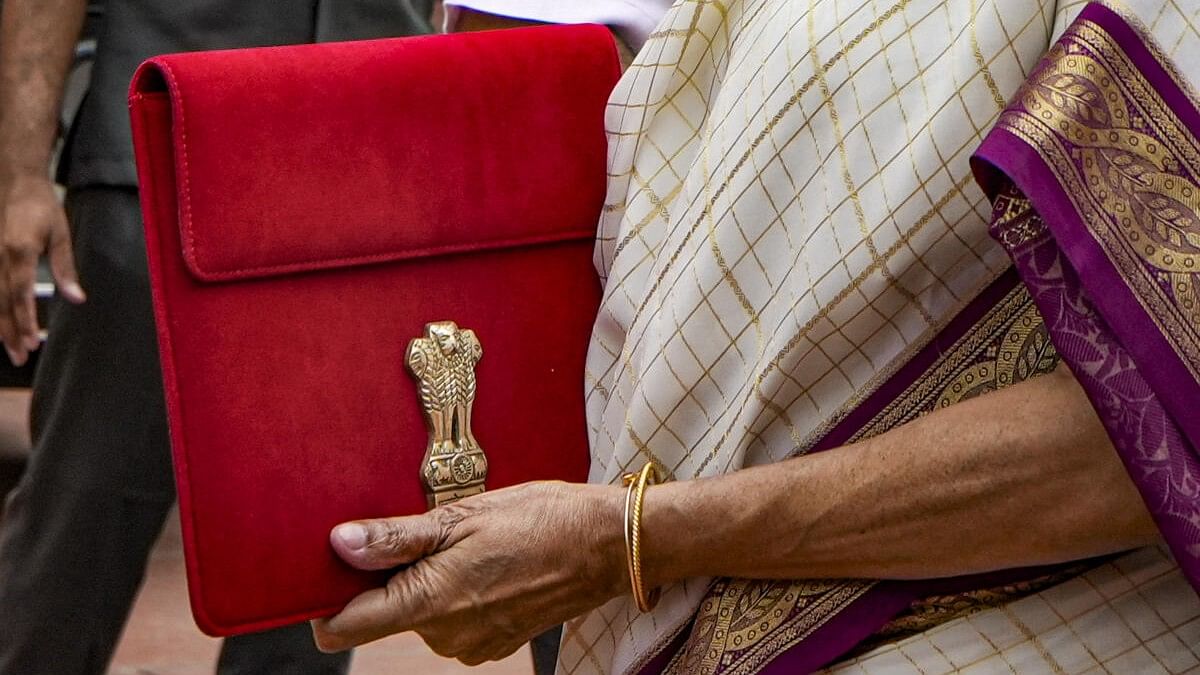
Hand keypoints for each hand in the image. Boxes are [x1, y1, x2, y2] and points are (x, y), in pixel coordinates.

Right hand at [0, 172, 83, 364]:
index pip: (20, 294)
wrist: (13, 180)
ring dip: (0, 326)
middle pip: (2, 303)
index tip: (32, 342)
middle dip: (11, 332)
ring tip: (11, 349)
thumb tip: (77, 298)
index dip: (25, 320)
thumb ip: (65, 268)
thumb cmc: (40, 205)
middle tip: (21, 357)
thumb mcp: (60, 234)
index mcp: (19, 251)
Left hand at [311, 481, 626, 664]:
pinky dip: (456, 594)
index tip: (333, 569)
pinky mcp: (494, 644)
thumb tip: (339, 544)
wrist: (608, 545)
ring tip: (464, 543)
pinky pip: (451, 622)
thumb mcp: (462, 515)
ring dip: (427, 582)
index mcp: (429, 603)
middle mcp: (444, 636)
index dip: (325, 601)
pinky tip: (486, 562)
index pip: (343, 629)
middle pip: (383, 615)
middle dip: (390, 577)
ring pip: (419, 615)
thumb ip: (396, 538)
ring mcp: (471, 645)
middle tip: (426, 532)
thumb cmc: (540, 519)